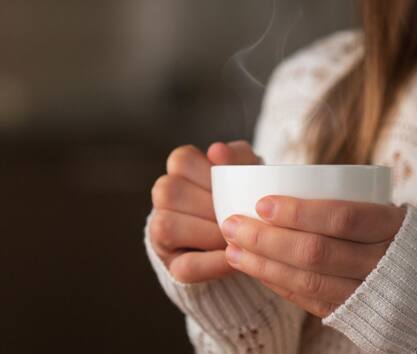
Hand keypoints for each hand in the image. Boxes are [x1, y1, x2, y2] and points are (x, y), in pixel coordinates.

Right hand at [149, 141, 261, 282]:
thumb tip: (216, 150)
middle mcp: (164, 198)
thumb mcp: (249, 172)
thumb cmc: (248, 195)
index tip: (233, 185)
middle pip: (171, 193)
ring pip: (167, 227)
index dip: (208, 173)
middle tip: (241, 214)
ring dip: (209, 233)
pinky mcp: (172, 265)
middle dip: (210, 206)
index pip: (181, 160)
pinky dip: (213, 264)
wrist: (254, 237)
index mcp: (181, 170)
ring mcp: (161, 232)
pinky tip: (234, 258)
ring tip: (237, 236)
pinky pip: (185, 266)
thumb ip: (237, 157)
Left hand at [220, 196, 405, 317]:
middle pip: (318, 251)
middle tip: (232, 224)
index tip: (261, 202)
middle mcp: (384, 263)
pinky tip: (256, 269)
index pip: (342, 217)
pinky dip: (280, 284)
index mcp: (393, 226)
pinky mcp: (355, 315)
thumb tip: (260, 163)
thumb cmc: (394, 232)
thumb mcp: (382, 206)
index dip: (300, 212)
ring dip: (265, 264)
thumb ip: (337, 191)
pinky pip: (311, 301)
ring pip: (310, 280)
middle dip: (269, 238)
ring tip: (233, 249)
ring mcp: (369, 293)